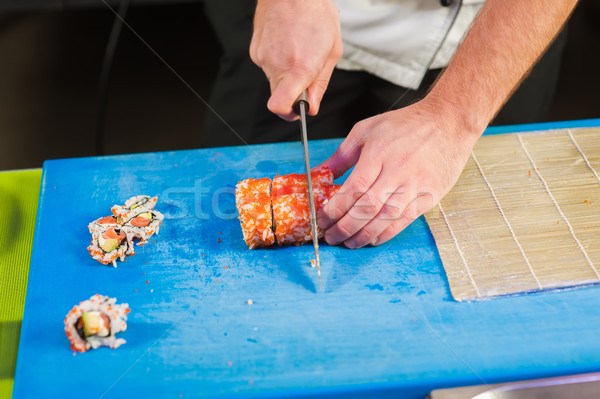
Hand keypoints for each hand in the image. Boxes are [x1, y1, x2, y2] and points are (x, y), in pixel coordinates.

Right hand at [250, 0, 341, 120]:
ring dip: (286, 73)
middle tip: (306, 74)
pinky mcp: (255, 50)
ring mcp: (262, 57)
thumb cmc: (316, 14)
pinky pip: (267, 64)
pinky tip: (288, 43)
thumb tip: (312, 106)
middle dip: (292, 92)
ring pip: (274, 79)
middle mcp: (276, 65)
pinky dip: (278, 60)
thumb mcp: (332, 52)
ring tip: (299, 50)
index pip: (280, 106)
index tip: (298, 110)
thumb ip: (320, 84)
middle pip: (279, 96)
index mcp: (298, 68)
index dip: (288, 114)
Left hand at [317, 99, 480, 247]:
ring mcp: (415, 186)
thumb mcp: (367, 130)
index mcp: (379, 154)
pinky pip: (405, 220)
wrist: (449, 122)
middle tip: (330, 236)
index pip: (353, 188)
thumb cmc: (406, 124)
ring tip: (348, 243)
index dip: (336, 208)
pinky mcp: (429, 196)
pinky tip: (372, 239)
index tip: (322, 218)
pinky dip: (387, 233)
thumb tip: (319, 173)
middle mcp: (397, 171)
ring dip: (363, 235)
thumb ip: (341, 155)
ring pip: (385, 218)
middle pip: (367, 207)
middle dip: (344, 227)